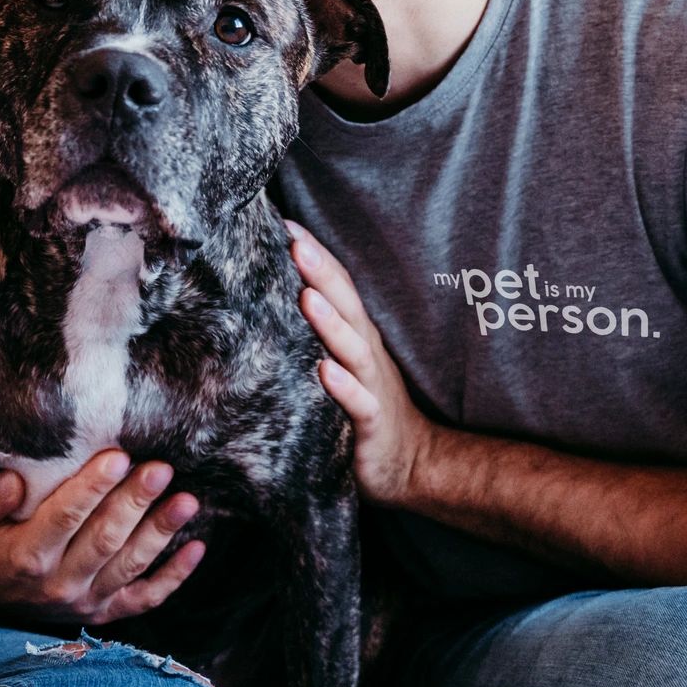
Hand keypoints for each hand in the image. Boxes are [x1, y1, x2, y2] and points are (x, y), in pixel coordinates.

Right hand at [0, 451, 204, 624]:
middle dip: (134, 502)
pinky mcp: (106, 612)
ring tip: (187, 500)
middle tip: (161, 468)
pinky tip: (197, 548)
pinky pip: (144, 598)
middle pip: (104, 539)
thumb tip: (11, 479)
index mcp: (26, 557)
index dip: (91, 488)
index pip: (64, 518)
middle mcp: (59, 583)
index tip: (117, 456)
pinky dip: (173, 577)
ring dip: (160, 531)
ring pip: (130, 564)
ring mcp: (86, 600)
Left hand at [287, 219, 436, 506]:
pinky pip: (359, 403)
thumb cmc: (364, 406)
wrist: (410, 463)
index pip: (335, 287)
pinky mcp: (372, 423)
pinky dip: (343, 387)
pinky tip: (325, 372)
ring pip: (352, 349)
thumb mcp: (340, 363)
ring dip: (330, 322)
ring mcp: (371, 386)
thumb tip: (275, 297)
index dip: (314, 255)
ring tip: (306, 297)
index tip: (282, 222)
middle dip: (320, 273)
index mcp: (355, 336)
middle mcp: (364, 353)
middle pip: (344, 306)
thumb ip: (315, 331)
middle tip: (293, 242)